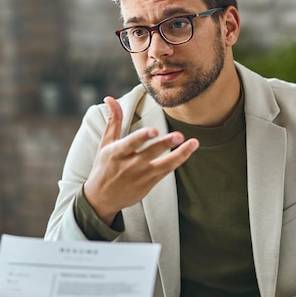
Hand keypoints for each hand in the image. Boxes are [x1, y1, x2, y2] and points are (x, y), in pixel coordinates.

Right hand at [83, 96, 198, 224]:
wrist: (101, 198)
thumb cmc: (104, 167)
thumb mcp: (105, 144)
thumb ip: (113, 121)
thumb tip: (110, 98)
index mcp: (116, 153)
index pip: (130, 143)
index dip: (142, 137)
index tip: (153, 131)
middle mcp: (129, 165)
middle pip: (150, 154)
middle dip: (164, 144)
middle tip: (179, 136)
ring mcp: (141, 176)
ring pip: (163, 165)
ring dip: (180, 154)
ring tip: (193, 143)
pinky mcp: (149, 184)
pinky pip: (166, 172)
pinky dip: (177, 162)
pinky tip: (188, 151)